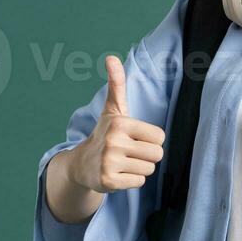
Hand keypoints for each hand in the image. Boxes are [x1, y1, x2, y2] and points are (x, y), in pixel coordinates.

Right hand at [70, 55, 165, 193]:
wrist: (82, 164)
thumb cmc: (105, 134)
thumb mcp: (113, 110)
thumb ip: (117, 84)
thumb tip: (112, 57)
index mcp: (120, 123)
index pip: (159, 137)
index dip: (150, 140)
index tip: (134, 138)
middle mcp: (113, 142)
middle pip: (157, 154)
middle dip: (147, 155)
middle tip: (130, 153)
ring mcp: (109, 162)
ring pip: (149, 169)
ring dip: (139, 168)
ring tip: (124, 163)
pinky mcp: (108, 181)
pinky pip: (139, 183)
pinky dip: (132, 181)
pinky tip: (118, 174)